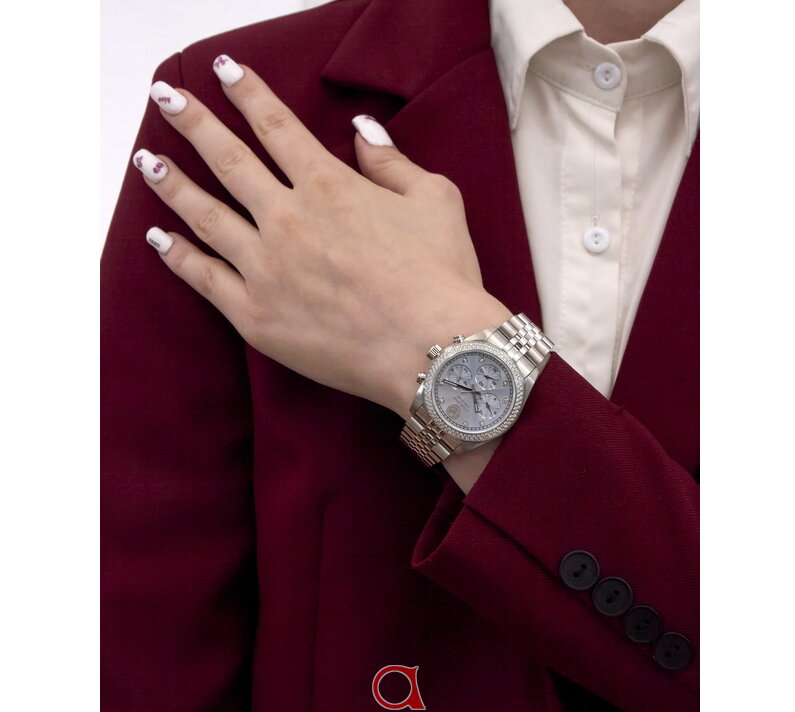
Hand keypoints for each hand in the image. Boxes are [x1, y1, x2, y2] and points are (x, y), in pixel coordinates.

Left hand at [136, 56, 510, 418]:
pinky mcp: (255, 316)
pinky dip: (177, 256)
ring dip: (172, 184)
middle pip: (227, 159)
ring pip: (204, 215)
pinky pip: (204, 279)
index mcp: (328, 186)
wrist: (432, 352)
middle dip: (192, 121)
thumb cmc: (441, 277)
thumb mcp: (435, 200)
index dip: (247, 92)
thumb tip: (361, 130)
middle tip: (166, 96)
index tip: (224, 70)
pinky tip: (158, 238)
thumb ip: (391, 162)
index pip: (275, 125)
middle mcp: (286, 219)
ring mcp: (264, 268)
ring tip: (148, 162)